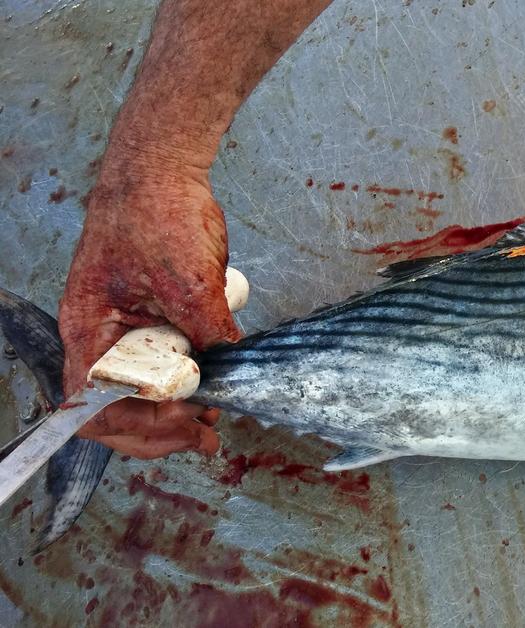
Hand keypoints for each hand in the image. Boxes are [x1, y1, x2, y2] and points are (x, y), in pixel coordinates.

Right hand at [59, 152, 239, 457]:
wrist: (166, 169)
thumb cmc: (157, 210)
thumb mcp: (189, 280)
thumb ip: (207, 332)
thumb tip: (229, 372)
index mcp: (89, 329)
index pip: (94, 405)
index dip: (137, 427)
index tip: (184, 423)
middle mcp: (104, 335)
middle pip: (120, 407)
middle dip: (162, 430)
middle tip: (207, 435)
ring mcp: (131, 328)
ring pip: (147, 390)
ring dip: (180, 409)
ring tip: (215, 417)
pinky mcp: (158, 318)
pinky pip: (171, 362)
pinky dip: (193, 379)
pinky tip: (220, 382)